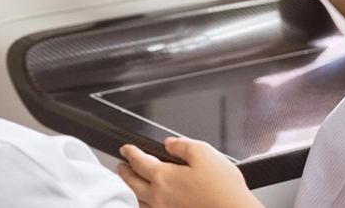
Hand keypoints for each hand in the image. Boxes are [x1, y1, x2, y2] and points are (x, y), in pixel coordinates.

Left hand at [117, 138, 262, 207]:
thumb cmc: (224, 190)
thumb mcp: (205, 154)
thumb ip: (182, 145)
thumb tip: (169, 143)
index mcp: (164, 178)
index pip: (139, 162)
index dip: (130, 153)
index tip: (125, 149)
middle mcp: (159, 198)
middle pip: (132, 183)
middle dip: (124, 173)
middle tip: (121, 166)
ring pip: (139, 201)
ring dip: (132, 190)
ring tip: (131, 184)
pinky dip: (144, 205)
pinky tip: (149, 203)